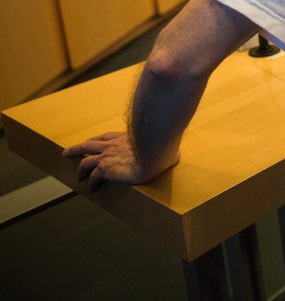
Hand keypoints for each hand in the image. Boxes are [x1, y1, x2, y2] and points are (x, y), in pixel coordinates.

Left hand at [63, 132, 178, 191]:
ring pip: (85, 160)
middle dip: (78, 148)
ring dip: (80, 167)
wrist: (156, 150)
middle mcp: (113, 144)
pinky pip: (93, 176)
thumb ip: (164, 147)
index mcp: (124, 137)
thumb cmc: (163, 145)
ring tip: (78, 176)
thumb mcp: (164, 143)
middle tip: (69, 152)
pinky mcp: (106, 168)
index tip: (92, 142)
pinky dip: (91, 182)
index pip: (106, 137)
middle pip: (89, 144)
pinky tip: (92, 188)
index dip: (97, 140)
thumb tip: (175, 153)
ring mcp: (107, 155)